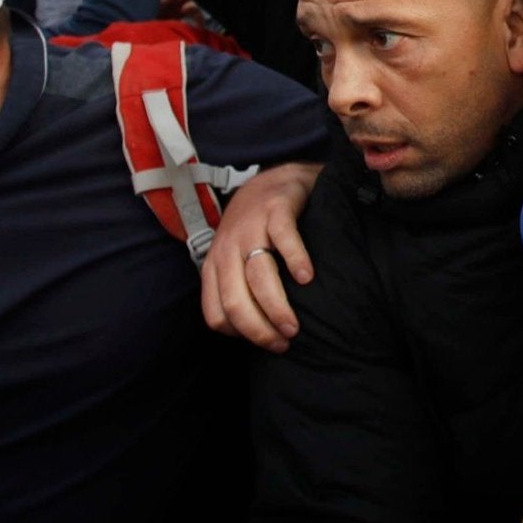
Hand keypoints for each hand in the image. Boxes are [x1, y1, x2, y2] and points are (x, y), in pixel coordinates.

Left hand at [201, 163, 321, 349]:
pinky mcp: (276, 208)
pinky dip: (295, 260)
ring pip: (258, 275)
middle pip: (235, 300)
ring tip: (295, 326)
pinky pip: (283, 238)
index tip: (268, 342)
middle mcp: (228, 248)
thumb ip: (236, 288)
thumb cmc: (255, 228)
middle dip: (259, 329)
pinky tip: (308, 278)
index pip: (216, 313)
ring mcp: (251, 227)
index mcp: (215, 266)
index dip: (241, 334)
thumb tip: (251, 332)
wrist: (272, 180)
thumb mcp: (234, 258)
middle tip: (283, 342)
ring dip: (276, 306)